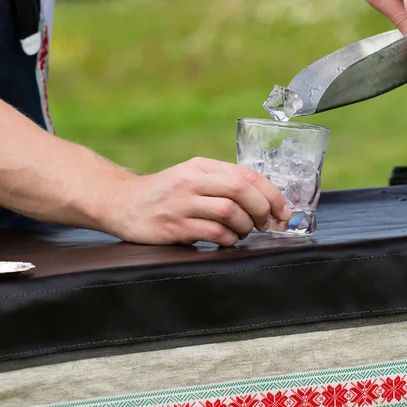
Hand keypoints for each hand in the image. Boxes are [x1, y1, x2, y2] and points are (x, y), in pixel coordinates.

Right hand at [107, 157, 291, 245]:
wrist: (123, 203)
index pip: (246, 175)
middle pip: (241, 190)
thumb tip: (263, 200)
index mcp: (202, 166)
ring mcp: (182, 203)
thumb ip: (222, 182)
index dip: (271, 193)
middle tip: (267, 223)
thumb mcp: (192, 176)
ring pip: (229, 212)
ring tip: (243, 232)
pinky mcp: (174, 226)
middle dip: (262, 209)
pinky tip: (227, 240)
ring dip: (245, 226)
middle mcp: (193, 180)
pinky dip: (228, 239)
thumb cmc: (165, 192)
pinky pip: (213, 232)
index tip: (283, 210)